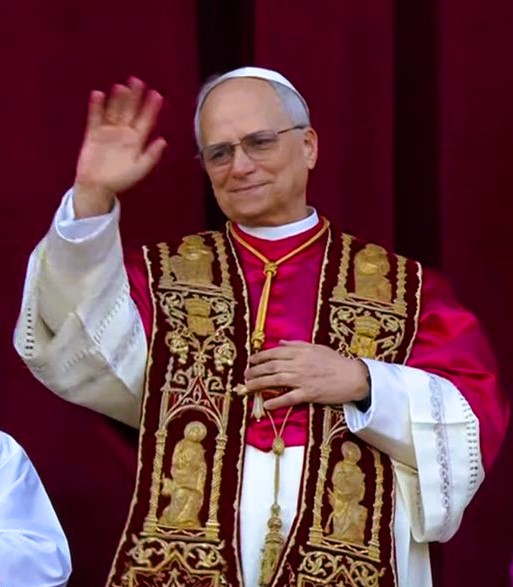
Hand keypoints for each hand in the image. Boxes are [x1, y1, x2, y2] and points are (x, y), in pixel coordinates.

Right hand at [74, 77, 166, 216]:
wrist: (97, 187)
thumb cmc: (120, 180)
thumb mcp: (139, 169)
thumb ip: (151, 156)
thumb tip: (163, 140)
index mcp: (136, 141)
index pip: (146, 121)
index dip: (151, 108)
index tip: (157, 95)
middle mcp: (123, 133)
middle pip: (130, 111)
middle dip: (134, 97)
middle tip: (138, 81)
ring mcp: (108, 131)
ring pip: (114, 111)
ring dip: (117, 99)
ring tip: (122, 87)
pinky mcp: (93, 134)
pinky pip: (95, 118)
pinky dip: (96, 107)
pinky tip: (98, 95)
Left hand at [244, 341, 369, 409]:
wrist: (352, 377)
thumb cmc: (335, 361)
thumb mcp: (316, 347)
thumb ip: (296, 345)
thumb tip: (280, 343)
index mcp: (300, 352)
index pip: (274, 353)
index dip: (259, 357)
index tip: (250, 360)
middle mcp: (299, 364)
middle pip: (271, 367)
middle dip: (255, 371)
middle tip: (245, 375)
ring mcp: (303, 379)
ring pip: (275, 381)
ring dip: (259, 384)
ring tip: (248, 388)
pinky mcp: (308, 394)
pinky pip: (289, 398)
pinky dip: (277, 401)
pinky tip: (266, 404)